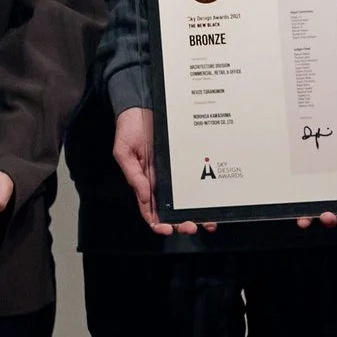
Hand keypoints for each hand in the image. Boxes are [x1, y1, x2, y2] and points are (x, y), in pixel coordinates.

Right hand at [113, 106, 200, 235]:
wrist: (143, 106)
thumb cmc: (129, 129)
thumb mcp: (124, 151)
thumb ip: (133, 175)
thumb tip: (144, 196)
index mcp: (144, 183)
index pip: (150, 210)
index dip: (157, 224)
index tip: (166, 230)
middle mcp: (160, 183)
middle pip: (171, 211)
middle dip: (180, 223)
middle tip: (191, 226)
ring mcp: (173, 174)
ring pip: (186, 201)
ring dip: (195, 213)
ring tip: (206, 221)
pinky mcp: (184, 164)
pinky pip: (195, 181)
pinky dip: (204, 193)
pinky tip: (212, 200)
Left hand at [294, 98, 336, 230]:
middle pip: (336, 203)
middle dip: (331, 216)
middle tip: (329, 216)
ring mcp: (323, 169)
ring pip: (316, 196)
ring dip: (312, 212)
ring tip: (306, 219)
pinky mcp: (309, 158)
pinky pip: (302, 177)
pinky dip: (297, 192)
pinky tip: (292, 201)